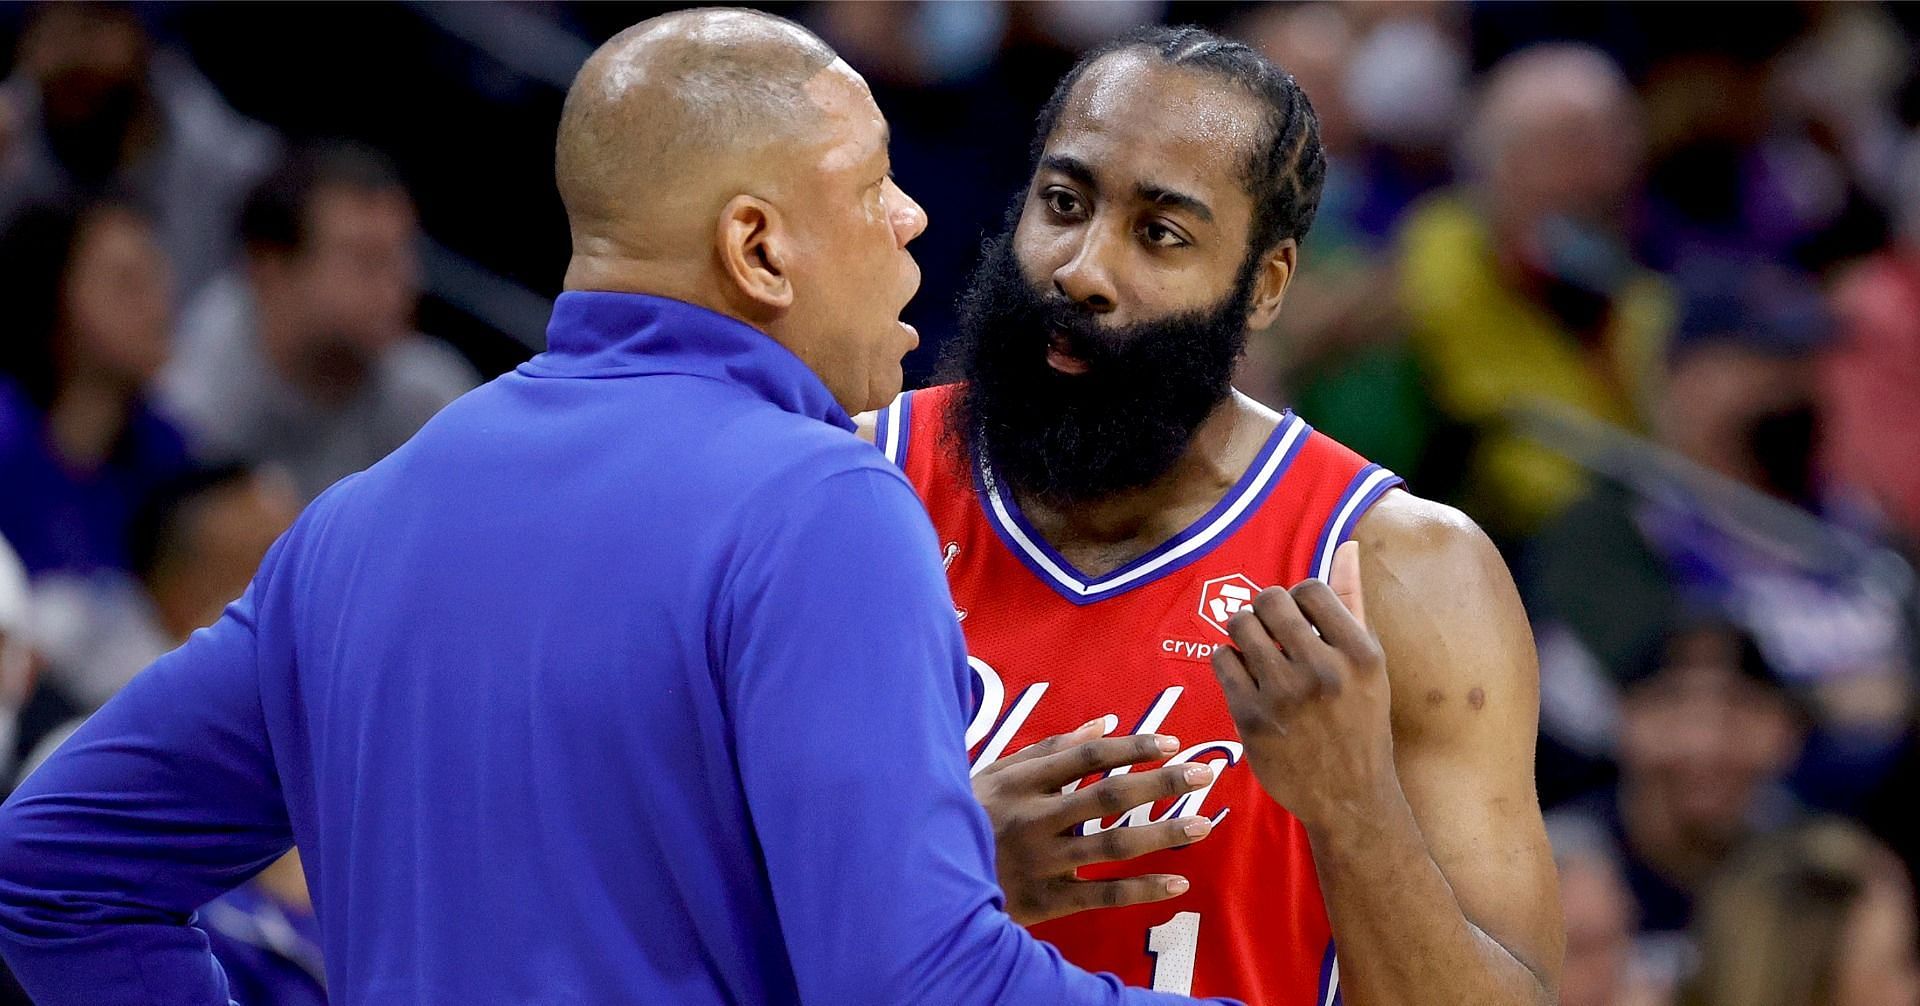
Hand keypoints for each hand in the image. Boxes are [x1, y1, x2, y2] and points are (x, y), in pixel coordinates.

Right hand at [972, 717, 1218, 925]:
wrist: (925, 881)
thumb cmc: (967, 818)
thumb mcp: (994, 775)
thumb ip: (1047, 750)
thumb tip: (1103, 724)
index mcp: (1020, 783)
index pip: (1085, 756)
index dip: (1131, 747)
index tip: (1170, 743)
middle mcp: (1033, 819)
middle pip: (1108, 797)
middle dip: (1161, 783)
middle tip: (1204, 774)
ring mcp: (1040, 862)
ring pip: (1112, 846)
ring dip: (1162, 834)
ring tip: (1202, 824)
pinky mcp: (1044, 902)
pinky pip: (1102, 895)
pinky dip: (1141, 890)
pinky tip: (1177, 882)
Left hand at [1208, 540, 1396, 833]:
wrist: (1349, 798)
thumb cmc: (1359, 723)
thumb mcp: (1369, 666)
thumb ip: (1354, 603)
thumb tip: (1346, 545)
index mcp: (1361, 654)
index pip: (1310, 589)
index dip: (1297, 599)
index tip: (1299, 622)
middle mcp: (1324, 671)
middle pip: (1269, 600)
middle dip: (1265, 610)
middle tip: (1271, 632)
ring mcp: (1286, 696)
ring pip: (1240, 625)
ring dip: (1244, 633)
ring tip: (1257, 652)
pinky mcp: (1252, 718)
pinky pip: (1222, 659)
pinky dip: (1229, 662)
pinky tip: (1246, 678)